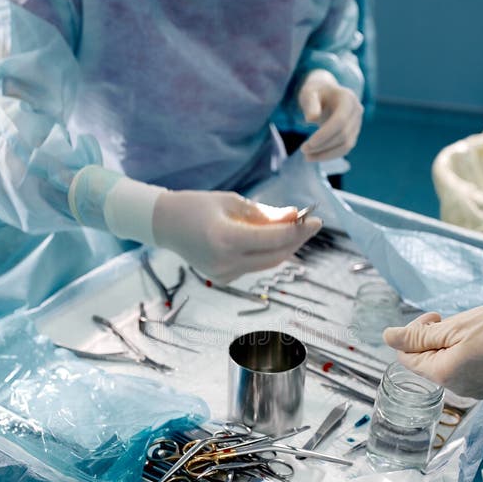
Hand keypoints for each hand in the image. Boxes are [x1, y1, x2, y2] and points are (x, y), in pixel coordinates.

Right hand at [152, 190, 321, 281]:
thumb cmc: (197, 206)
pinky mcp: (222, 279)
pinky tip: (269, 239)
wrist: (165, 224)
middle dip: (296, 241)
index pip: (272, 239)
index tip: (317, 220)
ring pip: (266, 264)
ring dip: (284, 247)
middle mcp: (224, 262)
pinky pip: (253, 266)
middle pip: (275, 256)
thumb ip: (265, 213)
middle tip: (311, 225)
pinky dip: (265, 253)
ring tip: (295, 229)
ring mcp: (223, 274)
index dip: (298, 231)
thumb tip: (295, 217)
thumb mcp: (233, 202)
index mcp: (224, 239)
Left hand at [298, 69, 362, 161]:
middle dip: (323, 145)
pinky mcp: (353, 134)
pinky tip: (315, 156)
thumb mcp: (309, 93)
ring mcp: (357, 124)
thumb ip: (310, 104)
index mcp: (348, 98)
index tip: (309, 144)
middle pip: (343, 135)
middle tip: (303, 150)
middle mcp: (356, 111)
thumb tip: (311, 119)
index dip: (325, 134)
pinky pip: (344, 149)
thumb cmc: (316, 93)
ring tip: (307, 157)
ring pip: (345, 145)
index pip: (340, 120)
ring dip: (326, 154)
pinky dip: (330, 155)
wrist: (326, 94)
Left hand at [383, 303, 482, 398]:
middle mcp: (455, 389)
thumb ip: (419, 336)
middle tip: (450, 321)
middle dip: (431, 339)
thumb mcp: (455, 326)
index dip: (413, 334)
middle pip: (425, 363)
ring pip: (444, 366)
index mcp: (443, 374)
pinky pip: (463, 372)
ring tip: (469, 331)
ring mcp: (472, 391)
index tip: (435, 319)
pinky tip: (480, 343)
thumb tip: (387, 337)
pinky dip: (464, 356)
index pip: (406, 357)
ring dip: (448, 346)